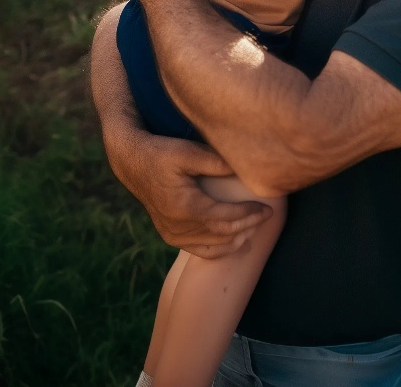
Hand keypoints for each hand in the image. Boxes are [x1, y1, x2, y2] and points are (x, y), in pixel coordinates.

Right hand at [121, 134, 272, 256]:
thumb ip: (217, 162)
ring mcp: (172, 234)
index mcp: (185, 207)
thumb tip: (244, 170)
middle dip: (247, 227)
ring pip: (212, 247)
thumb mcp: (189, 152)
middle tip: (267, 217)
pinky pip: (198, 250)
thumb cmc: (162, 153)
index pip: (225, 217)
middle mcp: (178, 226)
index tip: (267, 209)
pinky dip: (219, 248)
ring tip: (255, 228)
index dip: (248, 214)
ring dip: (235, 240)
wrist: (133, 163)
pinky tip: (234, 241)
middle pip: (222, 234)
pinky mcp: (169, 235)